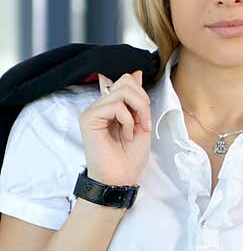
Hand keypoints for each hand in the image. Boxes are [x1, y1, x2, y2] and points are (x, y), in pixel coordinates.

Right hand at [79, 71, 152, 186]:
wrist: (121, 177)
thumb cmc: (131, 155)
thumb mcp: (141, 121)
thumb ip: (138, 99)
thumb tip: (136, 73)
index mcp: (112, 106)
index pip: (126, 81)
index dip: (141, 93)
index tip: (144, 115)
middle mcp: (100, 105)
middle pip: (126, 82)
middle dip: (143, 101)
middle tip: (144, 122)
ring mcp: (92, 111)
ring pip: (123, 91)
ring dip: (138, 111)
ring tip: (136, 129)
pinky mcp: (88, 118)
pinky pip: (115, 106)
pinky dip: (127, 120)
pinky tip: (126, 134)